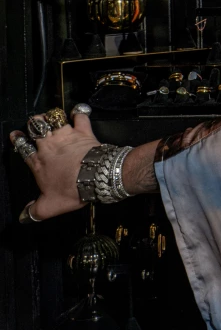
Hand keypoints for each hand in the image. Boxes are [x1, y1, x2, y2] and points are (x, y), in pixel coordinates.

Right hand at [10, 106, 99, 222]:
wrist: (96, 177)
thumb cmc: (71, 190)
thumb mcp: (49, 207)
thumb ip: (34, 211)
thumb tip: (23, 217)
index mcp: (38, 162)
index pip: (22, 147)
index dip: (18, 140)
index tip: (16, 136)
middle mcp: (49, 146)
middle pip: (35, 127)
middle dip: (33, 123)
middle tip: (35, 124)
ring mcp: (66, 136)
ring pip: (53, 118)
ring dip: (51, 116)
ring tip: (51, 116)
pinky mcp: (83, 131)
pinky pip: (80, 116)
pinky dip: (79, 112)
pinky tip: (78, 112)